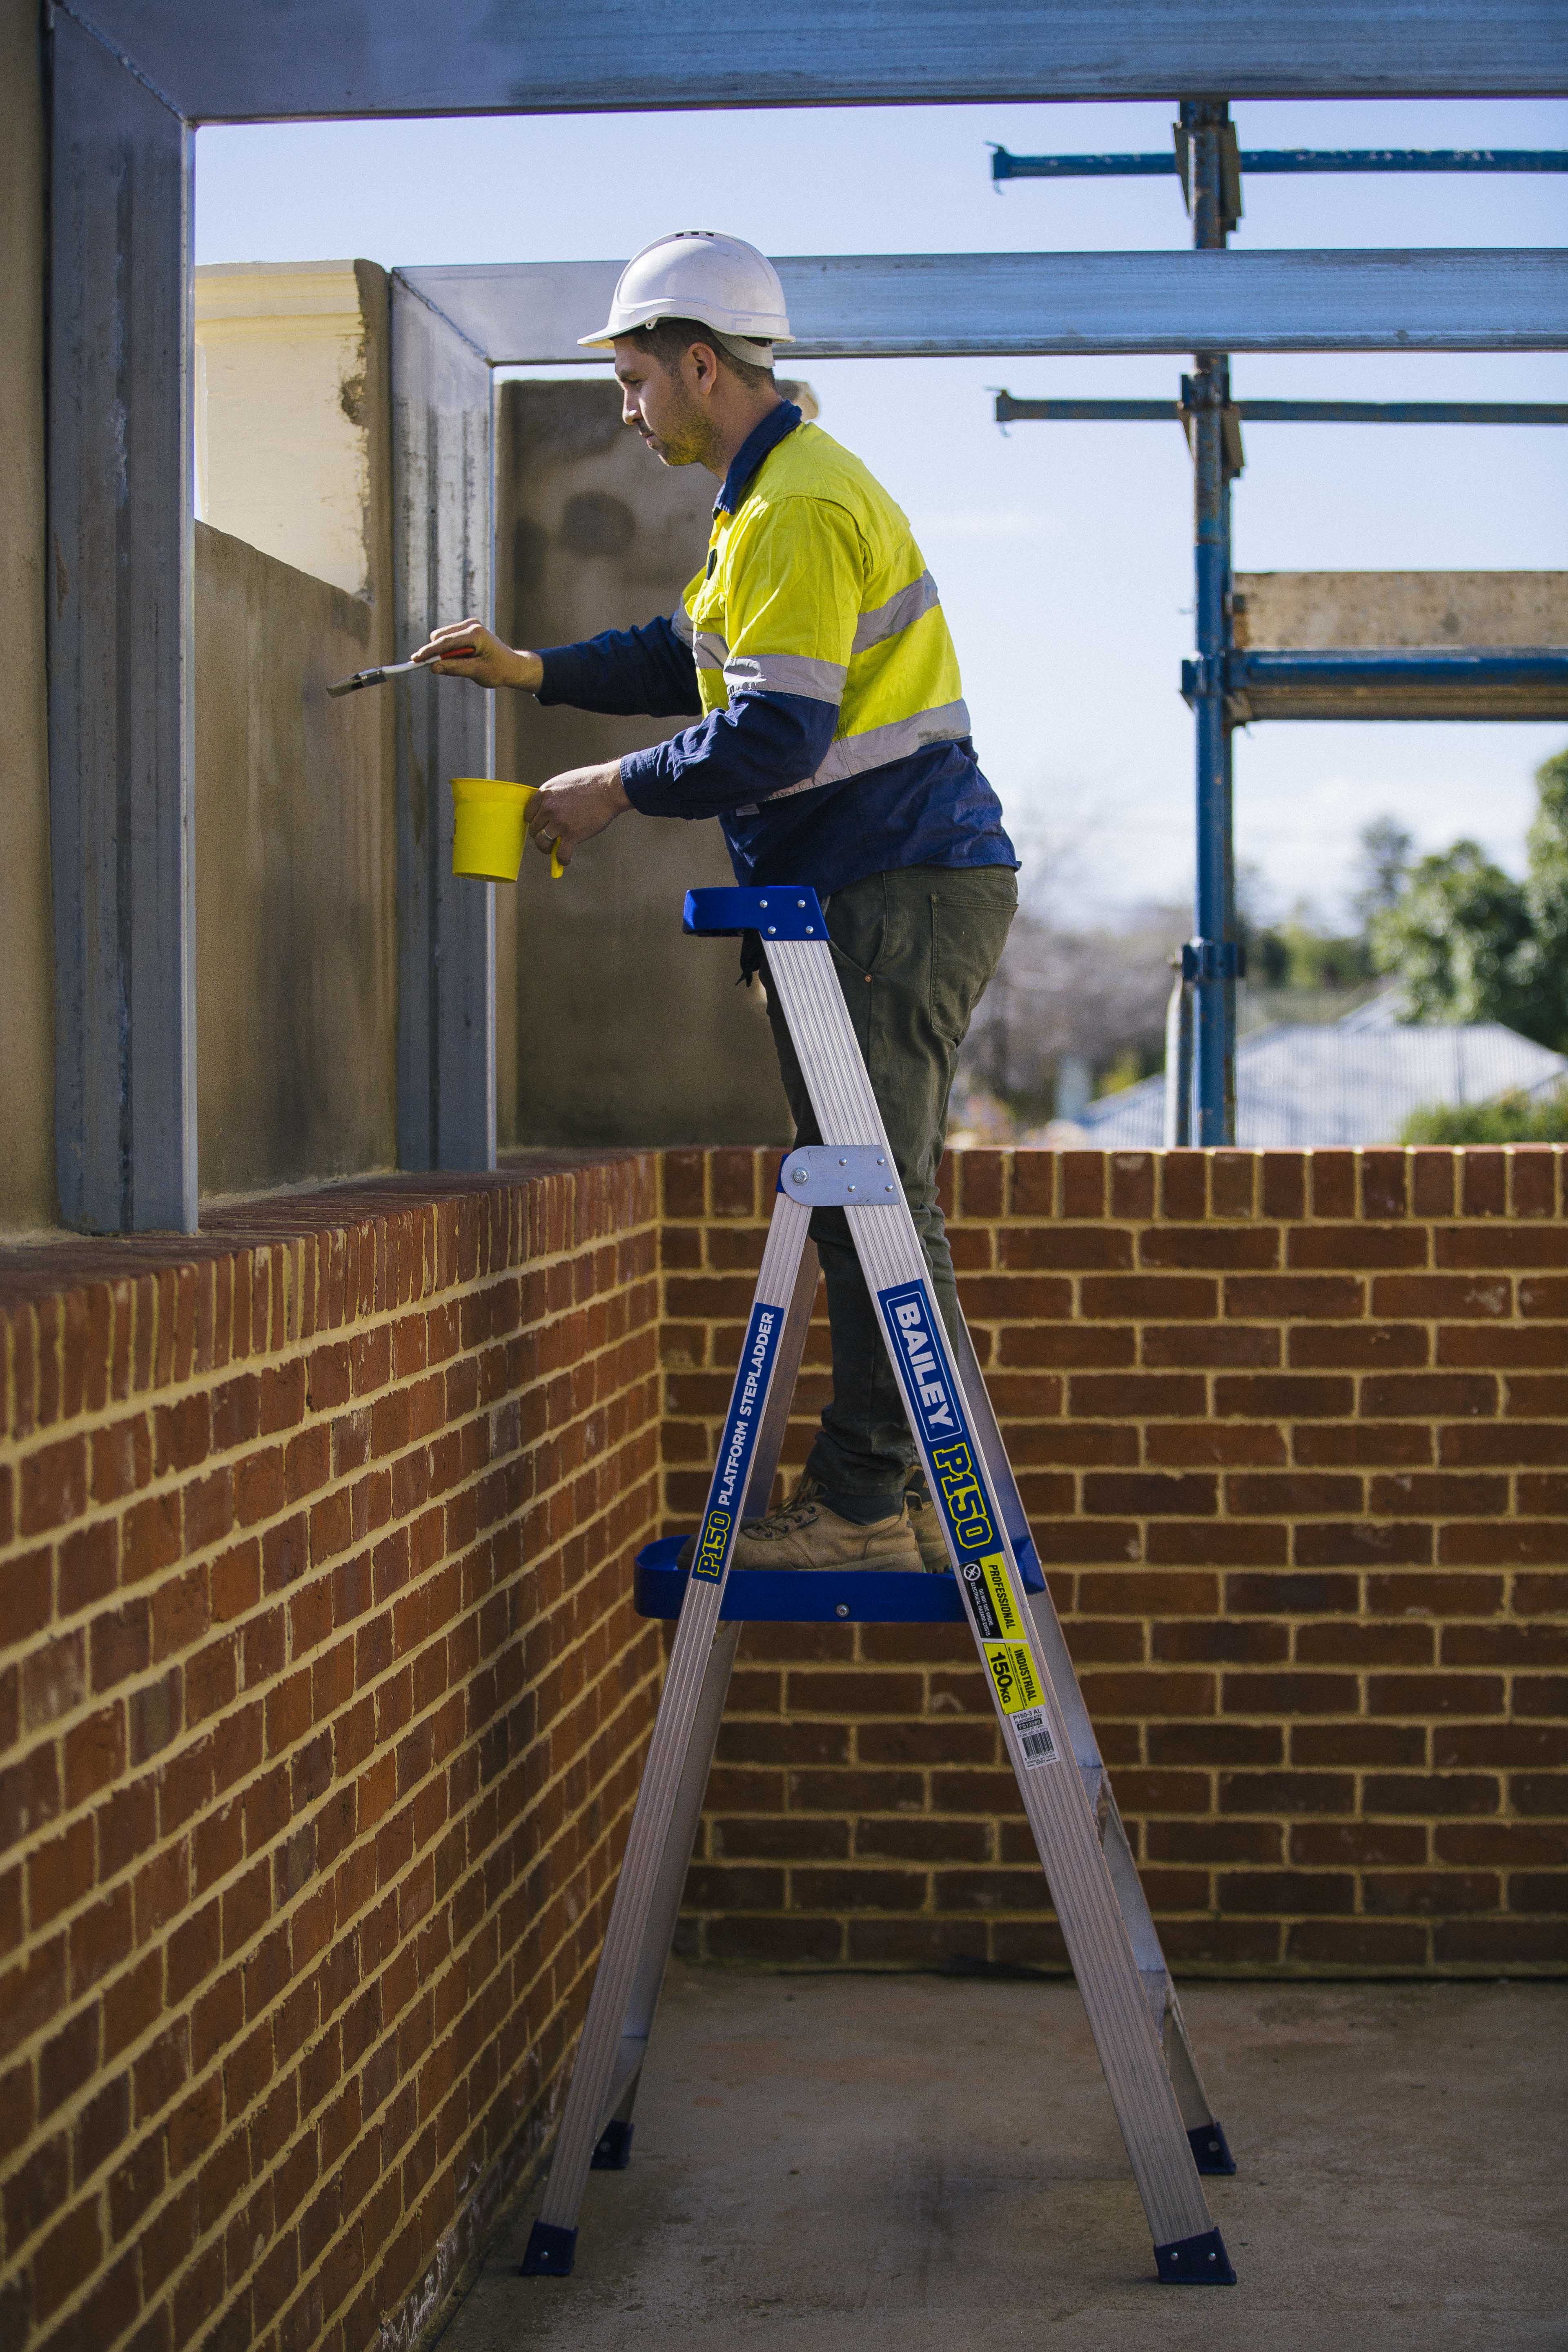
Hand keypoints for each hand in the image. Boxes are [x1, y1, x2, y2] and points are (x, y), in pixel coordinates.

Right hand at [411, 619, 541, 692]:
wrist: (512, 666)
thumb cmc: (499, 670)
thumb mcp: (477, 672)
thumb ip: (455, 669)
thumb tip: (433, 667)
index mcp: (475, 634)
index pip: (445, 642)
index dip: (428, 652)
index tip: (415, 660)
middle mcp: (471, 625)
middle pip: (440, 637)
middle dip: (435, 652)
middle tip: (439, 669)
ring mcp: (469, 625)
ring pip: (442, 637)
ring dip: (444, 652)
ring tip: (463, 664)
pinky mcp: (467, 629)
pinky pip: (449, 639)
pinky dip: (449, 650)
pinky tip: (463, 659)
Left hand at [525, 763, 630, 869]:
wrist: (609, 788)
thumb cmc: (591, 782)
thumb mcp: (564, 782)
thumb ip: (553, 795)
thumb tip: (548, 809)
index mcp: (544, 793)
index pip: (528, 815)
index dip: (535, 823)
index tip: (542, 826)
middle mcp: (548, 808)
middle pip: (534, 830)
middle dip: (541, 836)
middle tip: (550, 839)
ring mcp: (559, 822)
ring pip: (542, 843)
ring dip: (547, 849)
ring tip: (554, 851)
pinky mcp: (572, 834)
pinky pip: (561, 854)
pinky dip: (562, 860)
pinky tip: (565, 860)